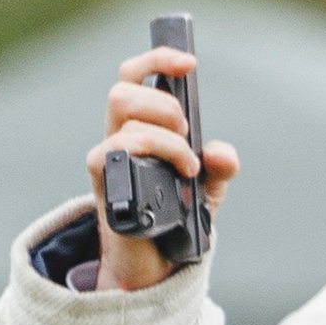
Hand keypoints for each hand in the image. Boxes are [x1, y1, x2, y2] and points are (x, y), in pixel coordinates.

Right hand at [86, 50, 240, 291]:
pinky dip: (151, 158)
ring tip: (187, 167)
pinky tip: (175, 179)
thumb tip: (218, 151)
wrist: (157, 264)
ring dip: (167, 141)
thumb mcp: (209, 189)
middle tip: (187, 134)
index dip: (157, 60)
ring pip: (127, 125)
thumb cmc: (178, 217)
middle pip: (122, 91)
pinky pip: (112, 155)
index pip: (135, 76)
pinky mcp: (104, 184)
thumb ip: (221, 166)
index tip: (189, 63)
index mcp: (140, 125)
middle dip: (164, 106)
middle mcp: (118, 136)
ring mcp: (109, 160)